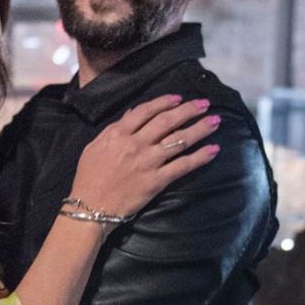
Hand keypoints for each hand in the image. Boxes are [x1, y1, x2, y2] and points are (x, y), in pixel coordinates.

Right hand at [70, 94, 219, 218]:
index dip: (165, 102)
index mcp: (119, 134)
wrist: (91, 206)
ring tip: (215, 121)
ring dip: (199, 129)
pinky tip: (213, 149)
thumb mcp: (94, 146)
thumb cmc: (89, 176)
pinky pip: (182, 166)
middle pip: (167, 122)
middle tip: (205, 103)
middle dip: (189, 110)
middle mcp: (136, 145)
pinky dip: (200, 157)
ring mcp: (148, 162)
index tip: (179, 98)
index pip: (146, 112)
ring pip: (179, 140)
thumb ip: (114, 128)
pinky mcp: (157, 181)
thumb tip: (132, 112)